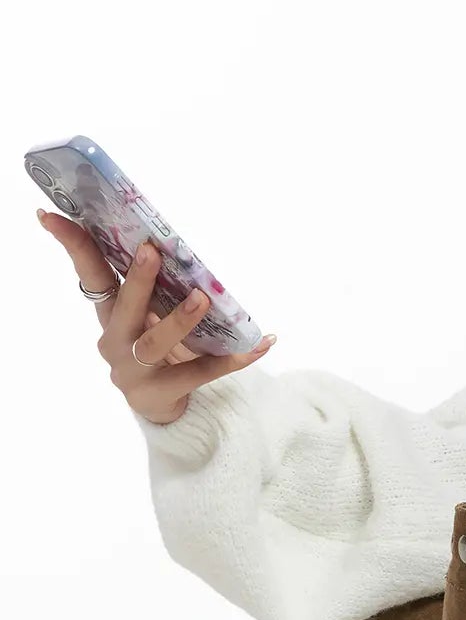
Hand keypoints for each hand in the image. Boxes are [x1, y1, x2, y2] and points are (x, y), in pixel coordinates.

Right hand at [37, 207, 273, 424]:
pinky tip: (262, 343)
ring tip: (203, 298)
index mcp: (110, 314)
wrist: (160, 405)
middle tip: (151, 252)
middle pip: (123, 307)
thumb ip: (153, 286)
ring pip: (153, 343)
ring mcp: (134, 370)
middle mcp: (114, 340)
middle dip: (138, 280)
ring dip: (178, 319)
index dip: (73, 245)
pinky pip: (202, 372)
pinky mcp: (162, 392)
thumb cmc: (155, 348)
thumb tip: (173, 241)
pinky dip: (235, 358)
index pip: (89, 274)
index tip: (49, 215)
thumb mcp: (146, 315)